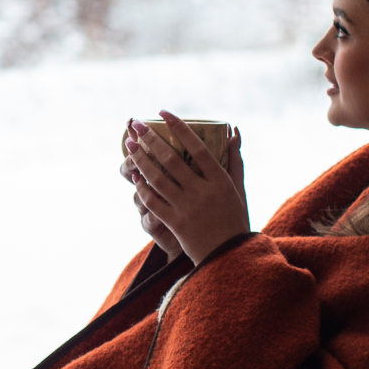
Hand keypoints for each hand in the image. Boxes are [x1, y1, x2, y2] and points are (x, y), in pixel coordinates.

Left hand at [125, 112, 247, 264]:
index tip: (164, 113)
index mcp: (220, 180)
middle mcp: (203, 192)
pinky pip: (153, 202)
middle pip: (172, 160)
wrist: (228, 256)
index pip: (198, 147)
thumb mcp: (238, 188)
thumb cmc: (235, 218)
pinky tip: (135, 176)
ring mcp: (187, 208)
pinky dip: (142, 188)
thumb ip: (234, 159)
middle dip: (151, 139)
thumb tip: (233, 131)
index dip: (180, 128)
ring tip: (130, 145)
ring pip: (158, 179)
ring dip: (141, 160)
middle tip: (136, 125)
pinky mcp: (174, 223)